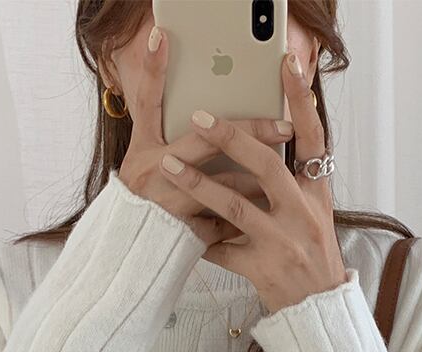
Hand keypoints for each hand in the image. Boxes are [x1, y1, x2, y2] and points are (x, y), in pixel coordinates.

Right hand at [117, 24, 294, 246]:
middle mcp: (154, 172)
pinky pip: (229, 217)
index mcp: (143, 149)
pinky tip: (273, 201)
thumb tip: (206, 105)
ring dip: (260, 171)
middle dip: (248, 131)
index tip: (161, 35)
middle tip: (282, 123)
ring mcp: (172, 202)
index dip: (150, 69)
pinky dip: (251, 208)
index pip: (145, 102)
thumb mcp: (146, 158)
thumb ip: (169, 129)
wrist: (135, 246)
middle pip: (205, 142)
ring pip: (227, 182)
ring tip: (287, 154)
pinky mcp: (189, 229)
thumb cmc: (145, 197)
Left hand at [159, 49, 347, 314]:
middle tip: (200, 117)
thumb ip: (294, 182)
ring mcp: (283, 243)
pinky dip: (199, 239)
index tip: (287, 67)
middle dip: (232, 138)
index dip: (301, 102)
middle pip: (266, 167)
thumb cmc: (313, 258)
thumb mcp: (315, 215)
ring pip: (236, 207)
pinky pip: (223, 250)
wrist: (318, 310)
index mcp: (317, 195)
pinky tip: (177, 227)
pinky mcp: (263, 270)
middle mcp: (303, 215)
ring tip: (169, 167)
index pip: (313, 139)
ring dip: (199, 184)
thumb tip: (268, 140)